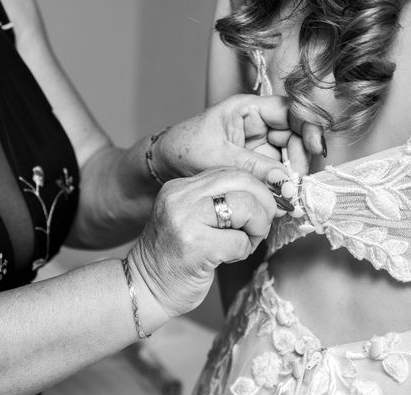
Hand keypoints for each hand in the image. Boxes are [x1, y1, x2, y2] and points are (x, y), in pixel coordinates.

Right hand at [128, 168, 276, 318]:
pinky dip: (243, 252)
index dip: (259, 188)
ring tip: (243, 243)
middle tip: (261, 226)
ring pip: (246, 207)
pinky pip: (240, 241)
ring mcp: (185, 221)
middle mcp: (179, 198)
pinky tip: (227, 258)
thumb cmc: (176, 257)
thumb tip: (272, 195)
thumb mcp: (192, 219)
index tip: (271, 205)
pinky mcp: (195, 247)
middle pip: (242, 181)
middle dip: (265, 204)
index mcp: (179, 188)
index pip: (232, 171)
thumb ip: (220, 201)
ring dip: (256, 229)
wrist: (147, 289)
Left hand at [154, 94, 324, 183]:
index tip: (317, 148)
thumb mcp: (217, 157)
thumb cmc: (183, 150)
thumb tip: (285, 181)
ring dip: (291, 177)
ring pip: (288, 157)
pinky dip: (280, 186)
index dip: (308, 125)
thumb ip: (252, 167)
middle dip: (299, 159)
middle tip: (295, 184)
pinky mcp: (255, 164)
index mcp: (247, 109)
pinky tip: (279, 200)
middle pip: (295, 135)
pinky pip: (276, 172)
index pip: (290, 110)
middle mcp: (257, 123)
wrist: (162, 167)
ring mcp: (258, 144)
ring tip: (287, 197)